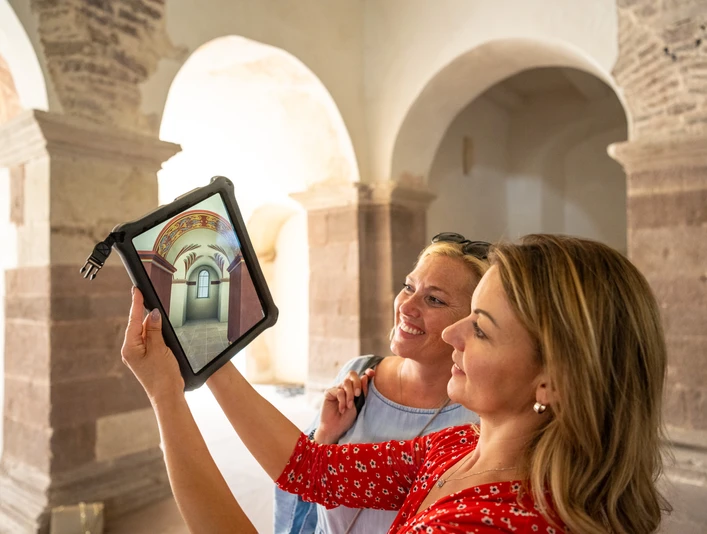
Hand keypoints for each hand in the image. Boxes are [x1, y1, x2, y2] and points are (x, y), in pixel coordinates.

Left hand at [121, 287, 183, 402]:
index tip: (136, 290)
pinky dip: (156, 337)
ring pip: (145, 333)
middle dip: (149, 318)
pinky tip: (163, 338)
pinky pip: (149, 341)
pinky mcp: (145, 358)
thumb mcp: (159, 349)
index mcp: (130, 348)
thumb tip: (152, 314)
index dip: (136, 304)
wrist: (167, 395)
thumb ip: (154, 330)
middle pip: (139, 326)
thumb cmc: (162, 376)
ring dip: (154, 329)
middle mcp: (130, 351)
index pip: (133, 320)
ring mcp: (137, 355)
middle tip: (158, 310)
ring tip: (164, 336)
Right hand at [314, 369, 374, 443]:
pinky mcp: (329, 393)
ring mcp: (337, 388)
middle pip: (352, 374)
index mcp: (354, 388)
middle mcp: (345, 386)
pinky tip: (342, 409)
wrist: (336, 428)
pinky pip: (338, 391)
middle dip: (357, 383)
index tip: (371, 373)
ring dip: (350, 395)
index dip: (367, 372)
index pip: (361, 376)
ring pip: (346, 382)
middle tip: (358, 394)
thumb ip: (362, 392)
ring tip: (350, 406)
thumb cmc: (348, 418)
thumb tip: (365, 377)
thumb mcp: (359, 404)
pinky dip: (342, 400)